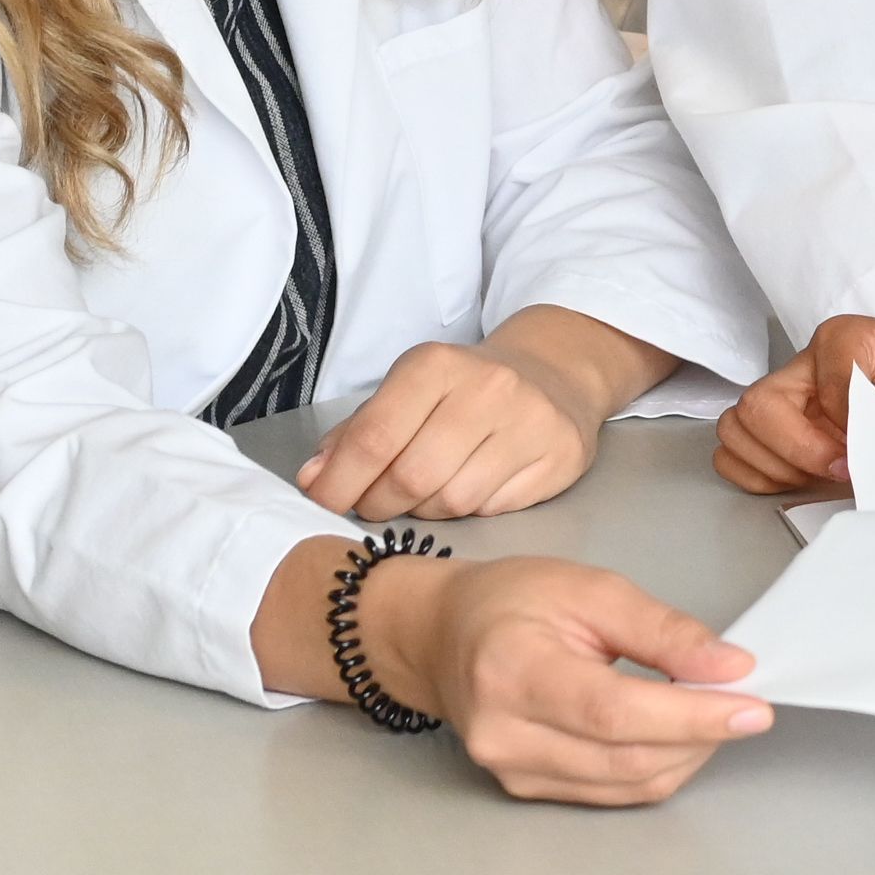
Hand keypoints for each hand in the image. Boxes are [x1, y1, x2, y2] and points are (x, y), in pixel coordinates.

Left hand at [298, 335, 599, 520]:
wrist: (554, 372)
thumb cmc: (466, 389)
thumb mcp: (408, 390)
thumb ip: (357, 433)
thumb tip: (314, 479)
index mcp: (438, 364)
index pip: (375, 437)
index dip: (340, 482)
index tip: (322, 502)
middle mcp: (488, 387)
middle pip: (411, 477)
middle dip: (379, 503)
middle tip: (372, 505)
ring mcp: (530, 421)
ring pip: (452, 500)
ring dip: (426, 509)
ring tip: (426, 491)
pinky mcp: (559, 454)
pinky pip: (494, 508)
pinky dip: (471, 510)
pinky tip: (471, 486)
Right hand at [353, 549, 767, 805]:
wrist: (442, 636)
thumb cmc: (513, 601)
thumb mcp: (591, 588)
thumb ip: (662, 629)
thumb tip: (729, 666)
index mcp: (514, 671)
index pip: (614, 711)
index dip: (690, 714)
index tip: (753, 706)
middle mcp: (506, 735)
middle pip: (625, 758)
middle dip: (700, 736)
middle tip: (746, 704)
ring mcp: (512, 771)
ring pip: (626, 785)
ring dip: (685, 754)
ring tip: (711, 712)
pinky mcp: (526, 790)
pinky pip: (610, 793)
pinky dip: (656, 766)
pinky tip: (675, 732)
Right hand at [711, 302, 874, 493]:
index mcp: (847, 339)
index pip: (828, 378)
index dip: (846, 421)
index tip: (867, 448)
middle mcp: (805, 365)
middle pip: (760, 404)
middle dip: (796, 449)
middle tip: (839, 469)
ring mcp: (785, 394)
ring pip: (739, 427)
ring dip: (775, 465)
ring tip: (820, 477)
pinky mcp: (774, 422)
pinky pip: (735, 450)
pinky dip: (757, 474)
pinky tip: (800, 481)